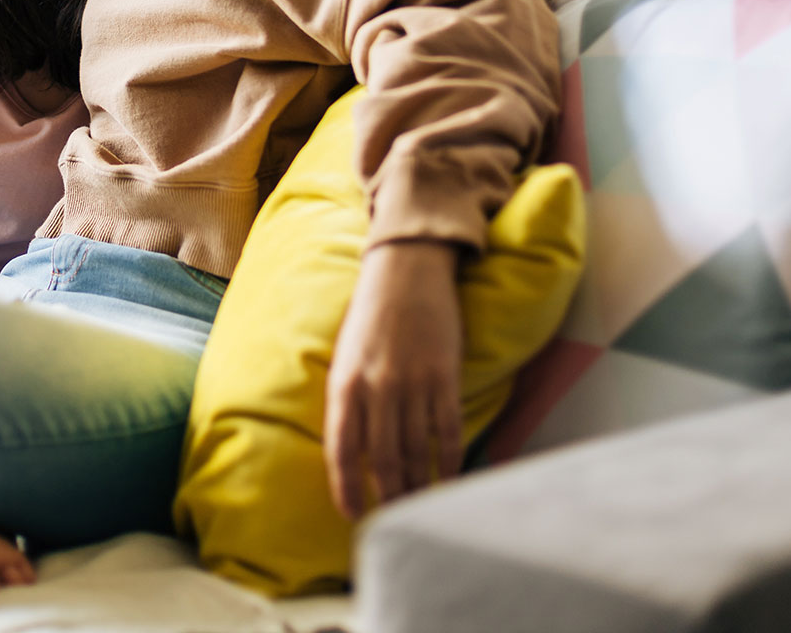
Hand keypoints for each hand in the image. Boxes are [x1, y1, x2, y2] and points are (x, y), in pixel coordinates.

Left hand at [323, 241, 465, 518]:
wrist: (405, 270)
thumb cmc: (369, 316)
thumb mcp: (344, 357)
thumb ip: (347, 401)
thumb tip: (351, 451)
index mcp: (345, 383)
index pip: (341, 449)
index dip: (347, 487)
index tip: (353, 515)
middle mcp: (377, 387)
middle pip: (382, 458)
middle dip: (387, 495)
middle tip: (392, 519)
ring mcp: (413, 382)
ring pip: (416, 450)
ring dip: (418, 484)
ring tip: (419, 507)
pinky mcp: (444, 376)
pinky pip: (447, 430)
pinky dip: (449, 459)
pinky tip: (448, 478)